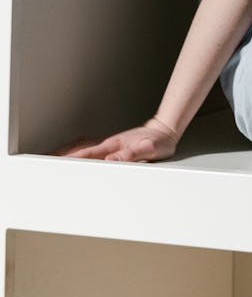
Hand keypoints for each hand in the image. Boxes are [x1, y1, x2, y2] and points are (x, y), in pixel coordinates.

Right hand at [53, 117, 178, 162]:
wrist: (164, 131)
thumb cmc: (159, 141)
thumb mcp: (150, 149)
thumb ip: (132, 154)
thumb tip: (113, 160)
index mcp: (114, 146)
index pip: (87, 154)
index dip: (70, 160)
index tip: (54, 164)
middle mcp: (109, 146)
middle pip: (79, 152)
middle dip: (60, 158)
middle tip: (42, 165)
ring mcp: (109, 147)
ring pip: (83, 152)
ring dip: (66, 157)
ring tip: (49, 164)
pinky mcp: (113, 150)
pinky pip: (91, 153)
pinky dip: (77, 156)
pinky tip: (72, 160)